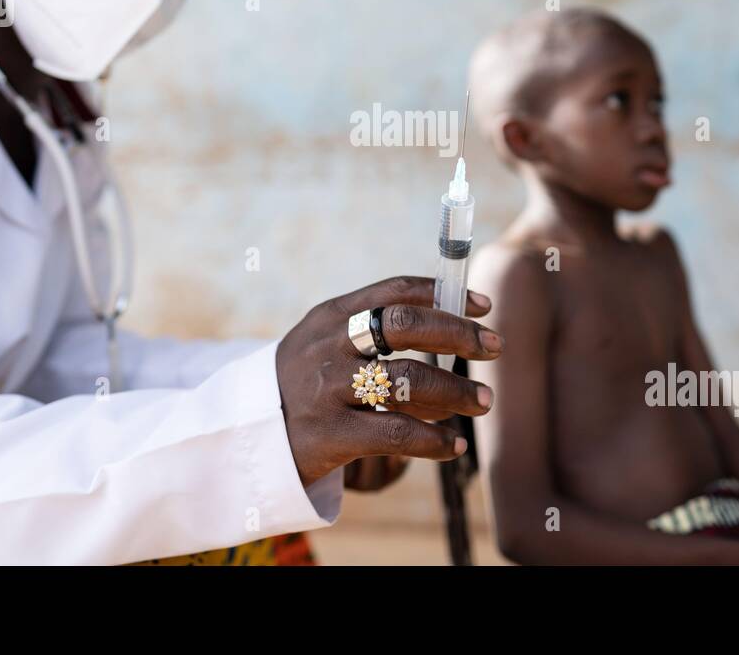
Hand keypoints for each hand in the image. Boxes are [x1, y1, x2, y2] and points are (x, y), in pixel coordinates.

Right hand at [275, 275, 499, 486]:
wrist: (243, 437)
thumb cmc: (302, 387)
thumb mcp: (325, 345)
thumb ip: (373, 331)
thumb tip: (453, 328)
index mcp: (331, 316)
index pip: (396, 292)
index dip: (445, 295)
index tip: (483, 306)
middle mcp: (329, 346)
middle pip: (406, 326)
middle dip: (459, 334)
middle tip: (495, 348)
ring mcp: (327, 390)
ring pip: (408, 381)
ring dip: (456, 391)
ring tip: (482, 401)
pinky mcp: (330, 435)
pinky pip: (396, 433)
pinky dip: (433, 440)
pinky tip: (453, 445)